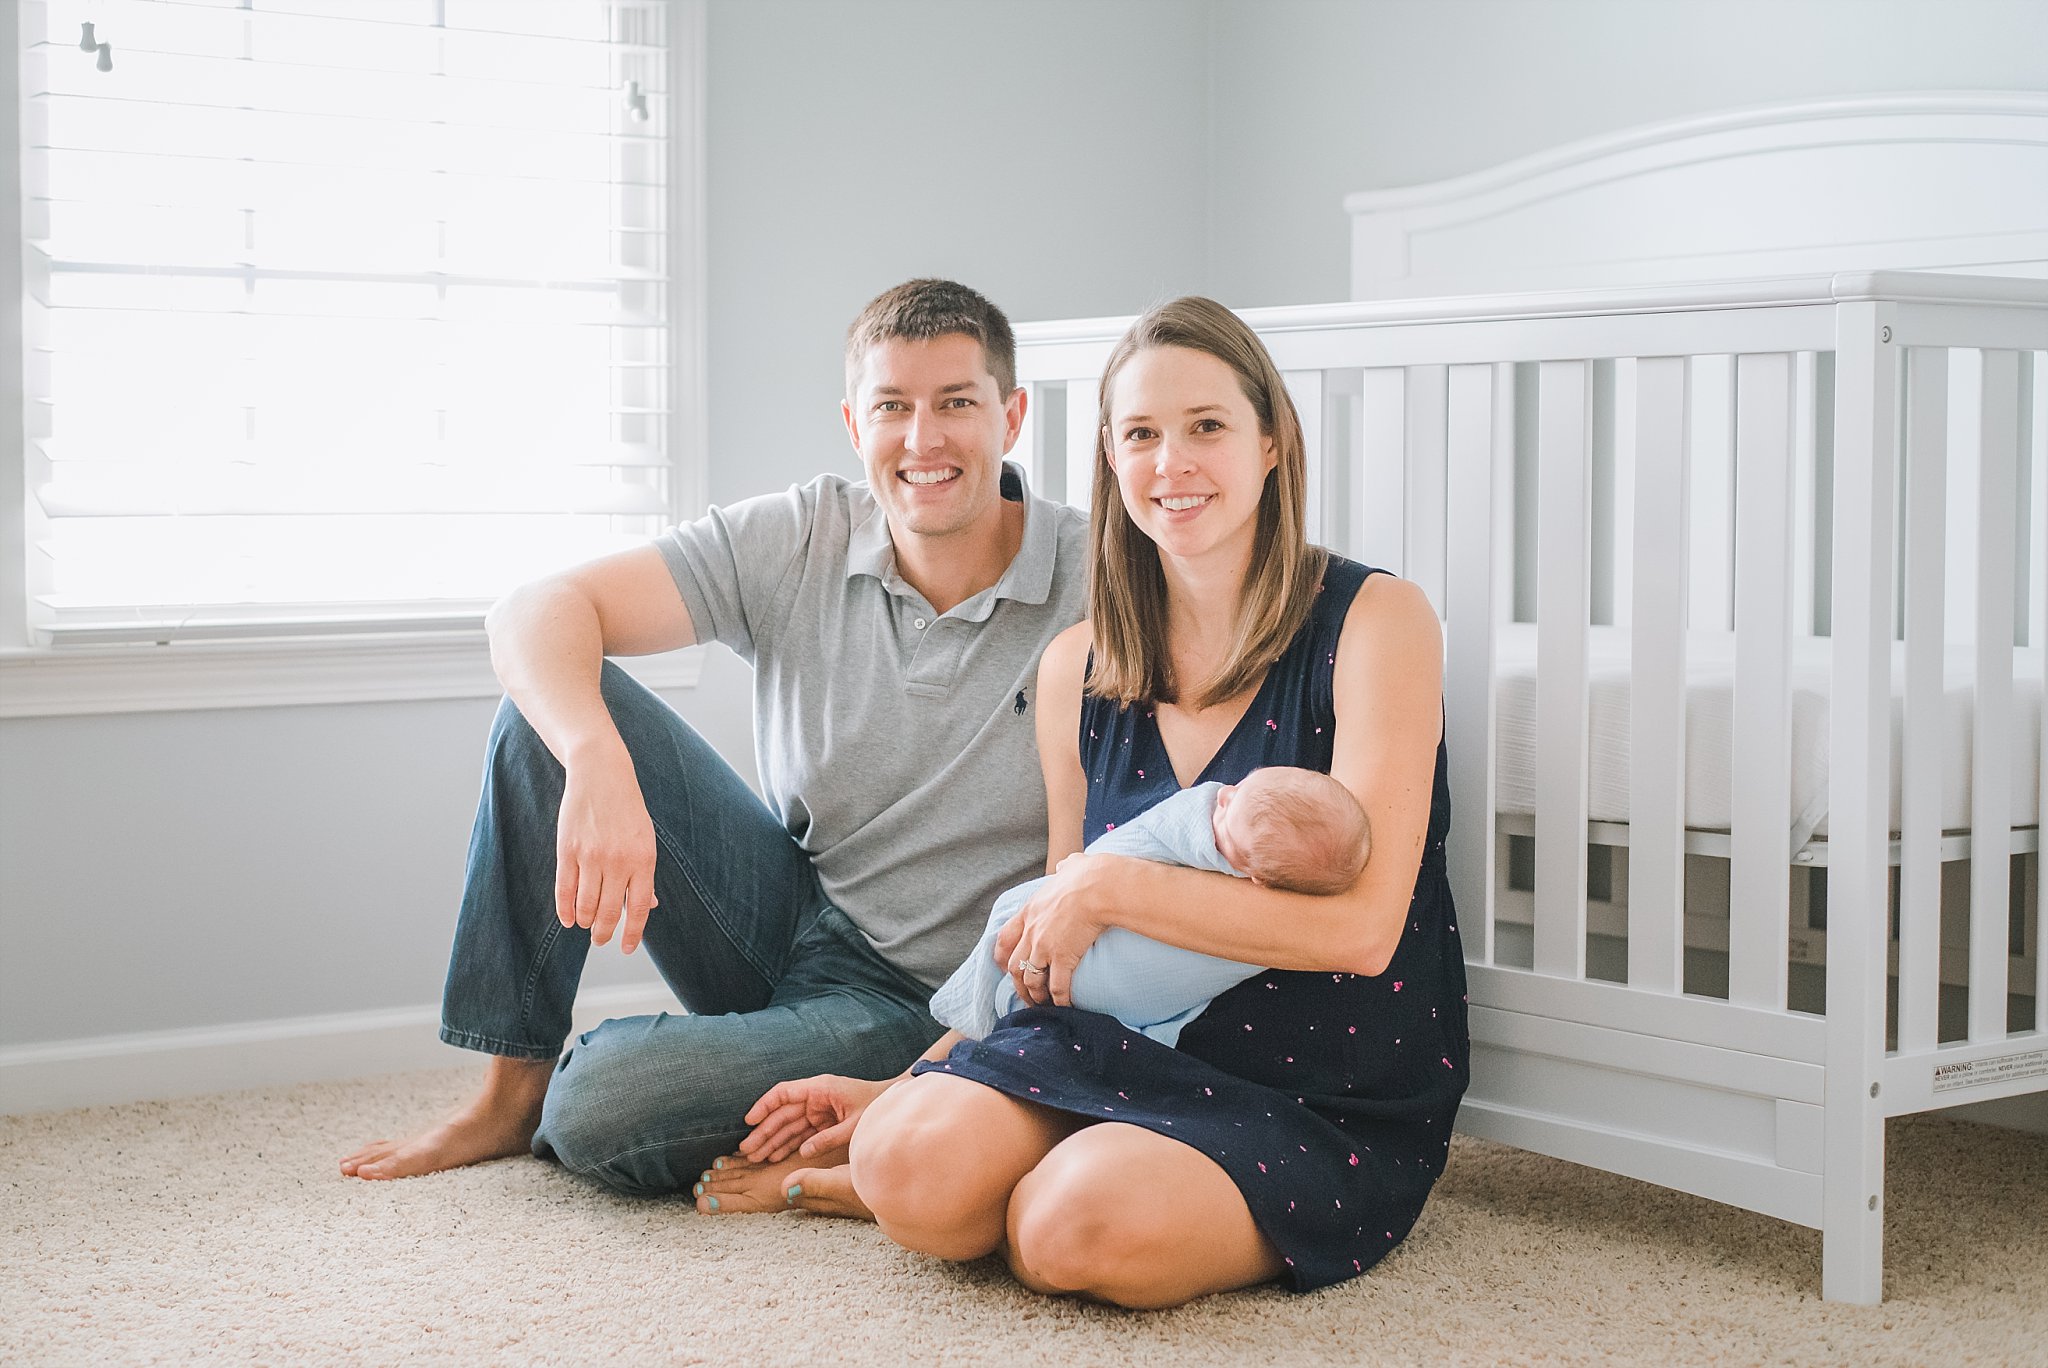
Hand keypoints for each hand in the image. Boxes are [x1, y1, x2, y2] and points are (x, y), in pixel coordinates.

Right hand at [553, 751, 658, 953]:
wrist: (601, 774)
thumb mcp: (646, 840)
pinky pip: (564, 889)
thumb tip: (649, 907)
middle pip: (609, 912)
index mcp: (643, 859)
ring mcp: (590, 856)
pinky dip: (565, 909)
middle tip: (601, 940)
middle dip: (605, 933)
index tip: (626, 948)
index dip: (632, 933)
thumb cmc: (627, 810)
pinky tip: (568, 919)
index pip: (638, 908)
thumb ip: (645, 875)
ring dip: (586, 922)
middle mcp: (618, 861)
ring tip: (587, 926)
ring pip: (585, 905)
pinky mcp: (567, 850)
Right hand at [739, 1074, 893, 1162]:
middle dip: (764, 1132)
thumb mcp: (854, 1125)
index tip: (749, 1120)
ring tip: (755, 1158)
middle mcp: (815, 1097)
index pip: (784, 1093)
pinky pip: (800, 1134)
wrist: (896, 1107)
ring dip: (772, 1141)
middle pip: (782, 1113)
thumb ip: (829, 1138)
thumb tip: (804, 1153)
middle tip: (746, 1151)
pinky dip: (787, 1145)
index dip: (764, 1106)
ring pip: (788, 1126)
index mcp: (821, 1088)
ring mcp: (818, 1110)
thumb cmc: (877, 1108)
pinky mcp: (822, 1122)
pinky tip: (773, 1157)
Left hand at [994, 852, 1111, 1008]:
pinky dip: (1059, 999)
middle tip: (1026, 995)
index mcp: (1030, 911)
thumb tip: (1068, 864)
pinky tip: (1064, 1006)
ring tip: (1044, 1005)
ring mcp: (1045, 946)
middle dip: (1018, 984)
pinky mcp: (1062, 957)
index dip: (1003, 956)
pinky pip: (1056, 986)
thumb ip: (1065, 868)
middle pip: (1014, 965)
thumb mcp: (1070, 867)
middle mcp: (1032, 931)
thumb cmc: (1089, 875)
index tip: (1006, 968)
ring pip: (1030, 979)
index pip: (1005, 938)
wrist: (1100, 887)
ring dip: (1035, 995)